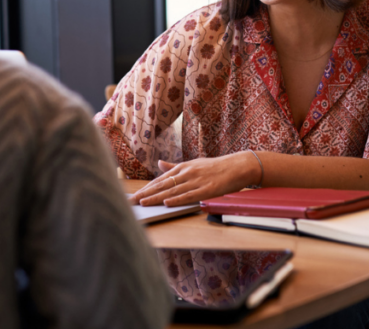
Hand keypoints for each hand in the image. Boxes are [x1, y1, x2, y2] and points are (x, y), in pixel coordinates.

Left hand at [129, 153, 261, 206]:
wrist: (237, 166)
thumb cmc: (215, 167)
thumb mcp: (193, 164)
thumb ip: (175, 166)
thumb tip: (159, 165)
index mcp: (183, 167)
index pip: (160, 180)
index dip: (146, 189)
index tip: (133, 196)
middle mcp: (187, 173)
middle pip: (162, 185)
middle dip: (145, 194)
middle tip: (131, 202)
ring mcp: (196, 181)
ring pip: (173, 191)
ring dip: (156, 198)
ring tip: (143, 203)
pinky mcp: (207, 189)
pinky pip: (190, 195)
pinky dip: (177, 199)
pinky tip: (167, 202)